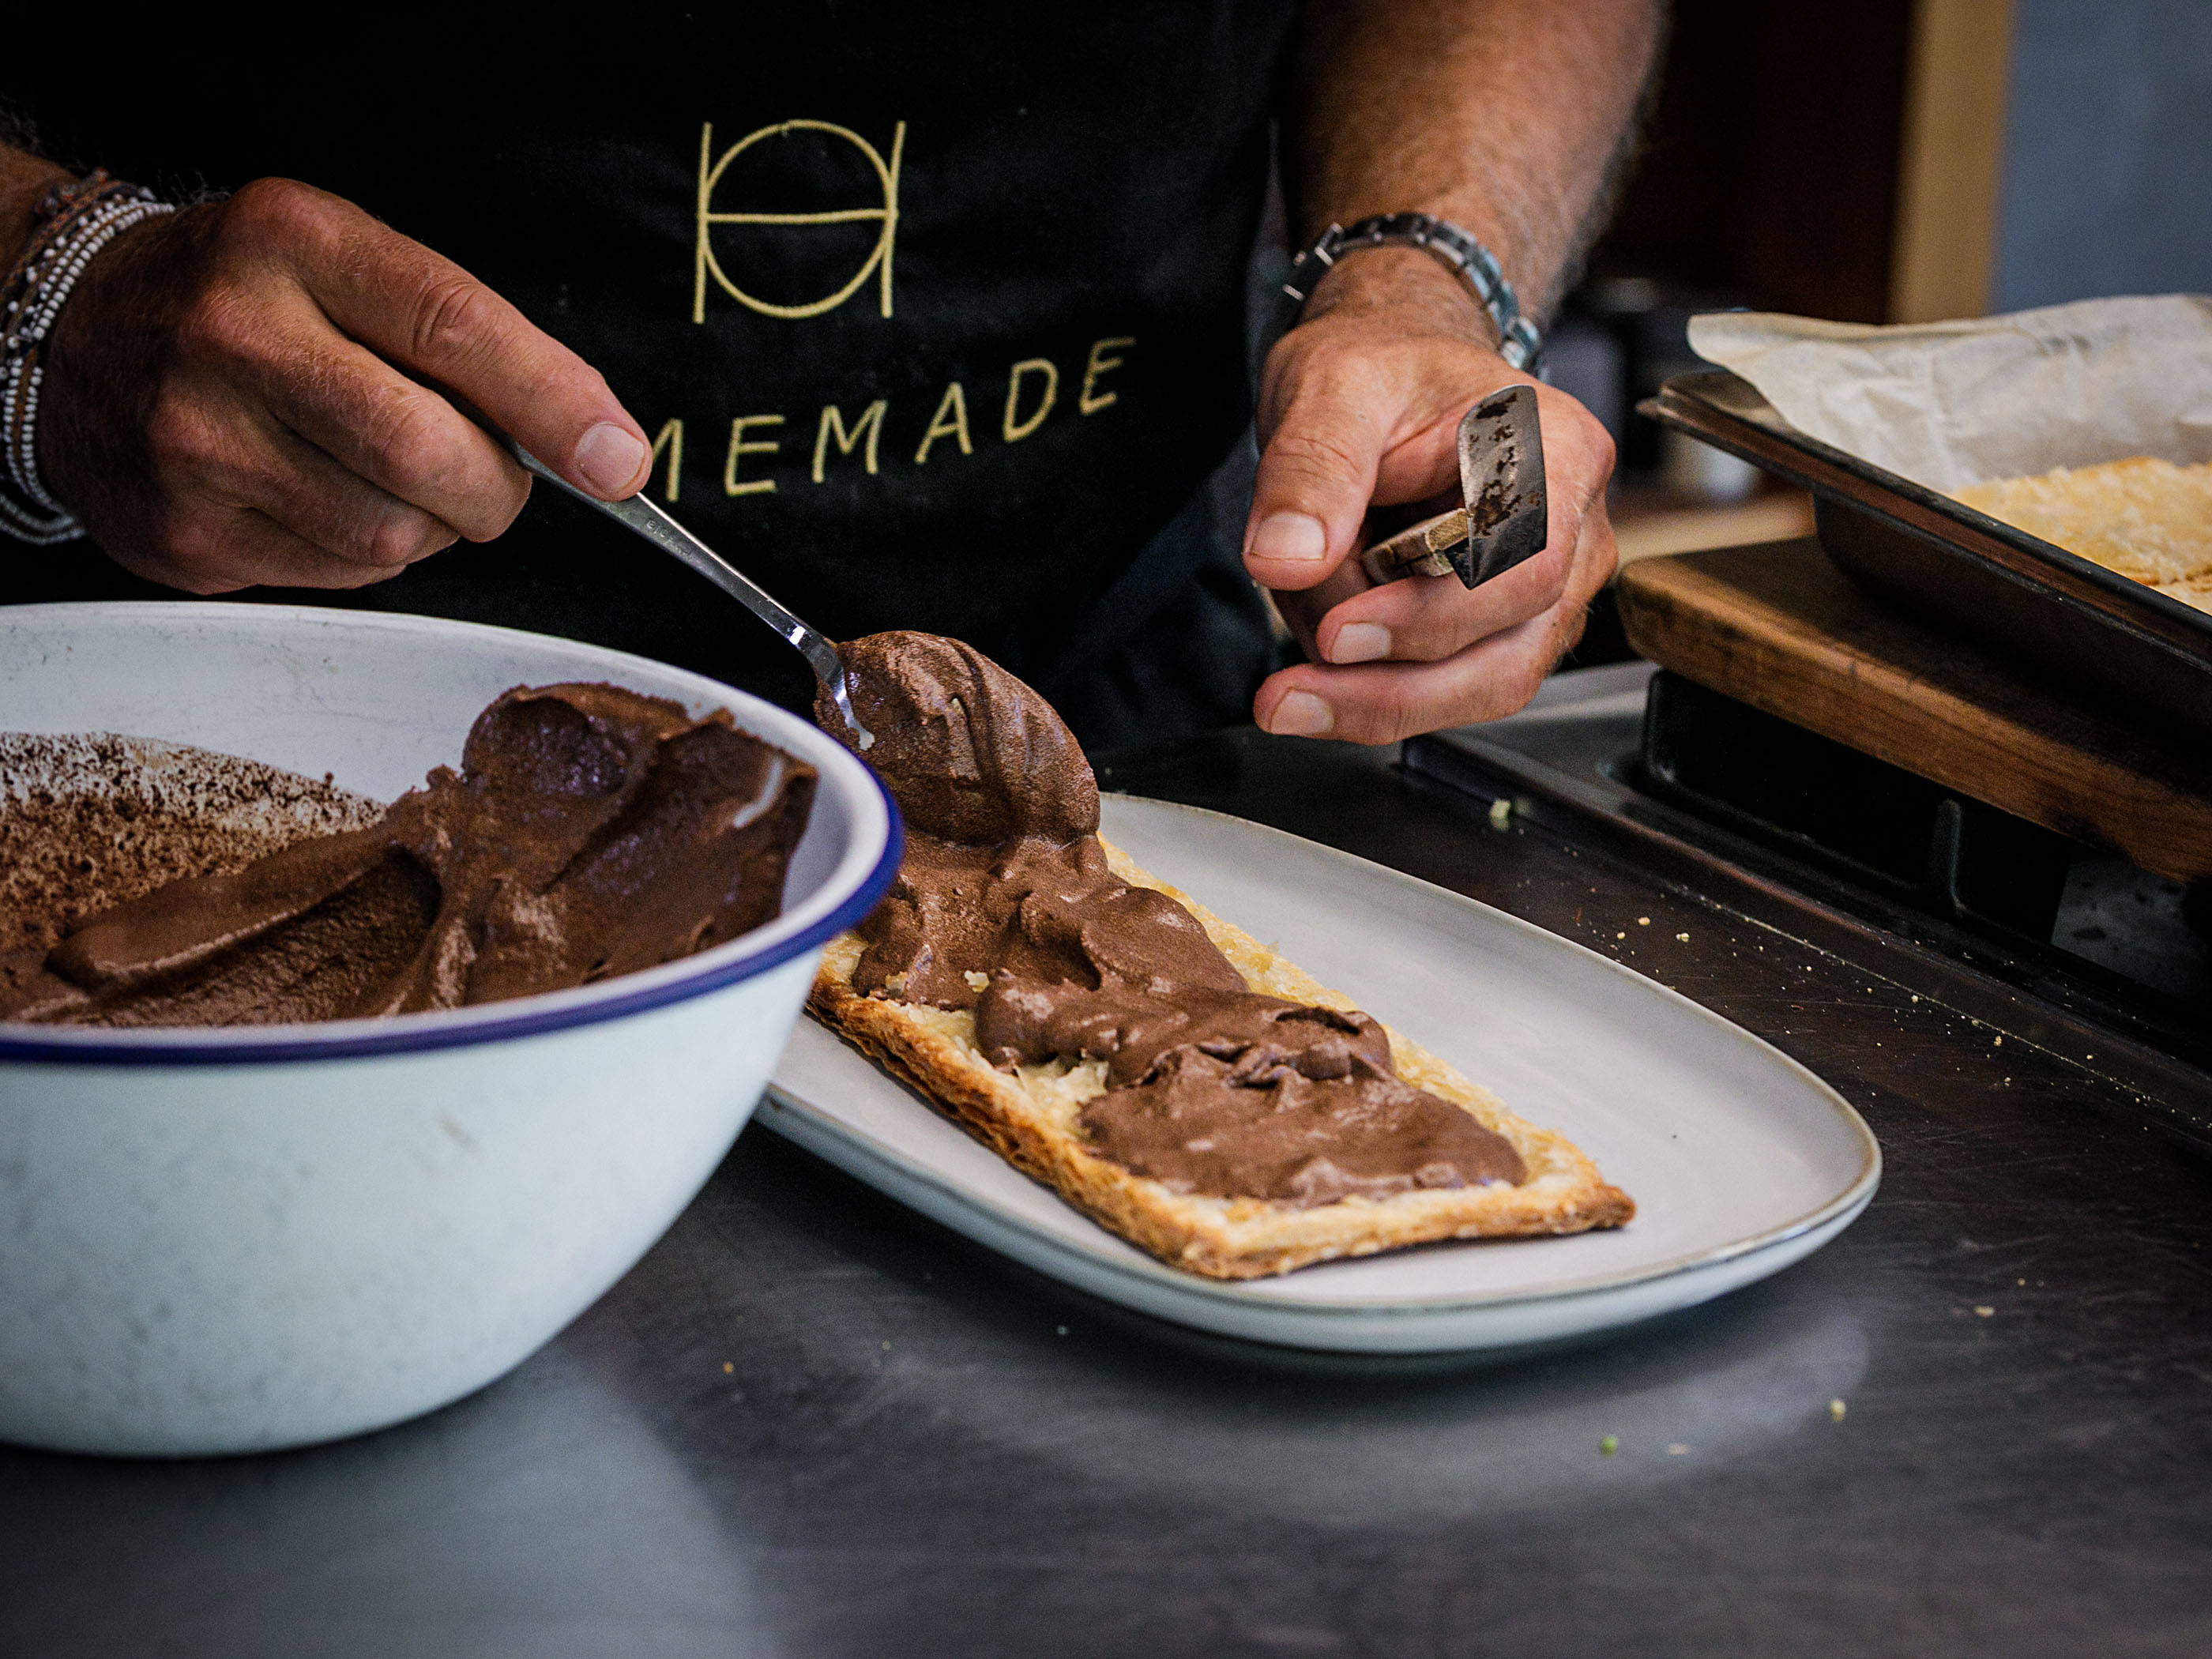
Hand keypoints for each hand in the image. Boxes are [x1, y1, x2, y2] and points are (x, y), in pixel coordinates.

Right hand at [39, 178, 650, 592]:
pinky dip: (369, 553)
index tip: (619, 458)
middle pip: (428, 454)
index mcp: (292, 243)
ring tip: (391, 476)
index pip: (454, 330)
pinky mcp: (185, 532)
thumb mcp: (342, 263)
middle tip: (494, 474)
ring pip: (394, 535)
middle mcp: (233, 337)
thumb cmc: (245, 298)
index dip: (555, 405)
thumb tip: (596, 443)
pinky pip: (342, 575)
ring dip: (432, 524)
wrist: (73, 334)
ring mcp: (196, 441)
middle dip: (496, 486)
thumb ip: (466, 338)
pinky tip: (325, 499)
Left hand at [1243, 248, 1619, 743]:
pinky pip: (1452, 689)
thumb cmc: (1381, 369)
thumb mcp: (1329, 388)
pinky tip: (1312, 676)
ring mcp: (1548, 589)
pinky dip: (1374, 693)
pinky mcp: (1504, 630)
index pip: (1523, 565)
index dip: (1430, 617)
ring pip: (1482, 687)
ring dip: (1375, 695)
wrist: (1389, 376)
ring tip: (1288, 680)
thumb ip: (1310, 470)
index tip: (1335, 633)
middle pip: (1509, 652)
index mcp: (1556, 451)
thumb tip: (1285, 561)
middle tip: (1288, 691)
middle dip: (1391, 684)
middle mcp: (1574, 529)